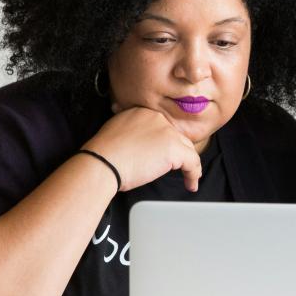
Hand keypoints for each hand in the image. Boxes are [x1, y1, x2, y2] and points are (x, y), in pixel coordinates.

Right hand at [79, 106, 202, 191]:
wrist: (102, 162)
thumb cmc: (103, 155)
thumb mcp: (116, 133)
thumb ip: (131, 132)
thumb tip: (139, 144)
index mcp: (143, 112)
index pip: (163, 128)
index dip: (165, 144)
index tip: (164, 156)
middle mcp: (157, 118)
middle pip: (176, 137)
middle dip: (178, 153)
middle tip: (177, 168)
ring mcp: (167, 132)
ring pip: (186, 148)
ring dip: (188, 164)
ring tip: (188, 177)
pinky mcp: (174, 148)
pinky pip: (192, 162)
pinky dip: (193, 174)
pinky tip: (190, 183)